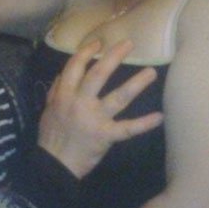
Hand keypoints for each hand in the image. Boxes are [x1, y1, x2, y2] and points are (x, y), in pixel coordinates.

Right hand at [38, 39, 162, 177]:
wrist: (54, 164)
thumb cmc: (51, 136)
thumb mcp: (48, 109)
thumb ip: (56, 90)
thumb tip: (64, 73)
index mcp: (64, 95)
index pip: (75, 67)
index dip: (87, 52)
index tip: (99, 42)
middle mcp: (80, 103)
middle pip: (99, 74)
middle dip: (114, 57)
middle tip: (129, 43)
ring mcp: (95, 119)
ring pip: (118, 97)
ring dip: (136, 83)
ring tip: (151, 72)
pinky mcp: (106, 136)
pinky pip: (127, 129)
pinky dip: (144, 123)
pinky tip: (160, 116)